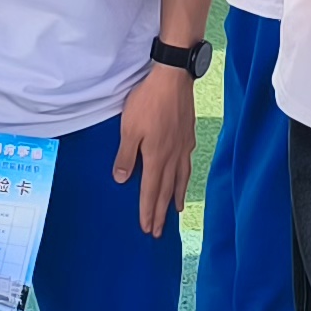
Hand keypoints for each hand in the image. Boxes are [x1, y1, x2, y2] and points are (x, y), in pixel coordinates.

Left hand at [115, 61, 196, 236]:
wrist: (173, 79)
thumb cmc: (148, 102)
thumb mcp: (129, 129)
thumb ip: (126, 156)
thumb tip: (122, 180)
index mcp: (156, 158)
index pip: (151, 192)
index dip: (148, 212)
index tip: (147, 228)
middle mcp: (173, 157)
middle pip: (166, 191)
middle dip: (161, 213)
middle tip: (159, 231)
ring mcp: (183, 147)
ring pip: (180, 180)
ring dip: (175, 198)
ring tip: (175, 211)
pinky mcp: (188, 136)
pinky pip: (186, 166)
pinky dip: (184, 178)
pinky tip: (183, 178)